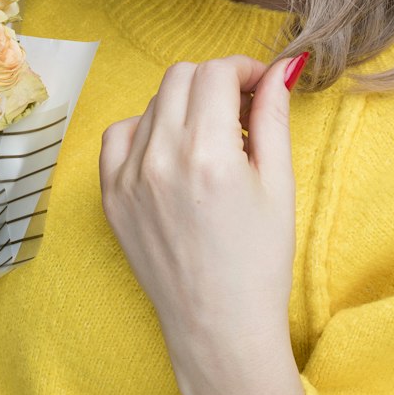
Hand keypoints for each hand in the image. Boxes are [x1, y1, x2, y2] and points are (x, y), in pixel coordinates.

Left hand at [99, 54, 301, 385]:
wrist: (219, 326)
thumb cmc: (258, 262)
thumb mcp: (278, 184)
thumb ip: (274, 117)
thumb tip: (281, 68)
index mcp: (208, 151)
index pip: (216, 73)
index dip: (245, 70)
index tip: (260, 86)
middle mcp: (161, 157)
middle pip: (181, 78)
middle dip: (215, 82)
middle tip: (240, 112)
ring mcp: (128, 177)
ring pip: (151, 103)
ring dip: (183, 106)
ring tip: (210, 141)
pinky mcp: (111, 197)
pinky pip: (119, 136)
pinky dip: (145, 131)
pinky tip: (171, 154)